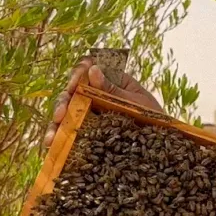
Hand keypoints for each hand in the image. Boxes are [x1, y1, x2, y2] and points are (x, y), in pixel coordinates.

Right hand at [42, 57, 164, 146]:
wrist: (163, 145)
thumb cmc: (155, 119)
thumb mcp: (138, 104)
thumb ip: (115, 90)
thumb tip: (93, 69)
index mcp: (112, 80)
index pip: (89, 69)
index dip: (79, 72)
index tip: (76, 82)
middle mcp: (96, 95)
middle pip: (73, 92)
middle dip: (64, 101)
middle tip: (62, 114)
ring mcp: (91, 113)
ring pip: (67, 112)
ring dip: (56, 122)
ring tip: (52, 135)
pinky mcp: (87, 132)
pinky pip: (69, 132)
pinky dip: (58, 136)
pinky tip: (51, 144)